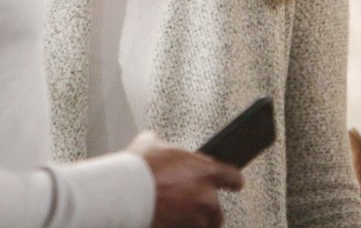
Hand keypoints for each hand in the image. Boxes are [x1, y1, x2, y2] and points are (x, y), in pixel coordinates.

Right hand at [128, 131, 243, 227]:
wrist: (123, 192)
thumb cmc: (139, 167)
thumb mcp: (152, 142)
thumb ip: (166, 147)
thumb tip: (162, 147)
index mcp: (205, 172)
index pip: (233, 177)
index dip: (234, 180)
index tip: (236, 183)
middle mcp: (205, 198)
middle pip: (218, 210)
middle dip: (209, 209)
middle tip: (197, 205)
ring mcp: (193, 218)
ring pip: (203, 225)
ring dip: (195, 220)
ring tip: (181, 215)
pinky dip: (179, 225)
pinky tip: (169, 220)